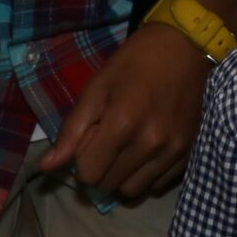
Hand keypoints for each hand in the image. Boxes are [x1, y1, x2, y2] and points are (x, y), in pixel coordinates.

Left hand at [39, 21, 211, 200]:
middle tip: (108, 143)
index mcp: (123, 124)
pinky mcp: (189, 151)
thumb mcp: (97, 87)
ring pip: (134, 190)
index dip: (81, 160)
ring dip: (123, 176)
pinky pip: (158, 185)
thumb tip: (47, 167)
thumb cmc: (136, 62)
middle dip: (101, 169)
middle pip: (109, 185)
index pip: (88, 173)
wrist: (188, 46)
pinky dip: (147, 175)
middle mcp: (150, 143)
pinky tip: (147, 152)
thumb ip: (73, 129)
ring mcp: (173, 149)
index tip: (90, 140)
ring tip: (127, 151)